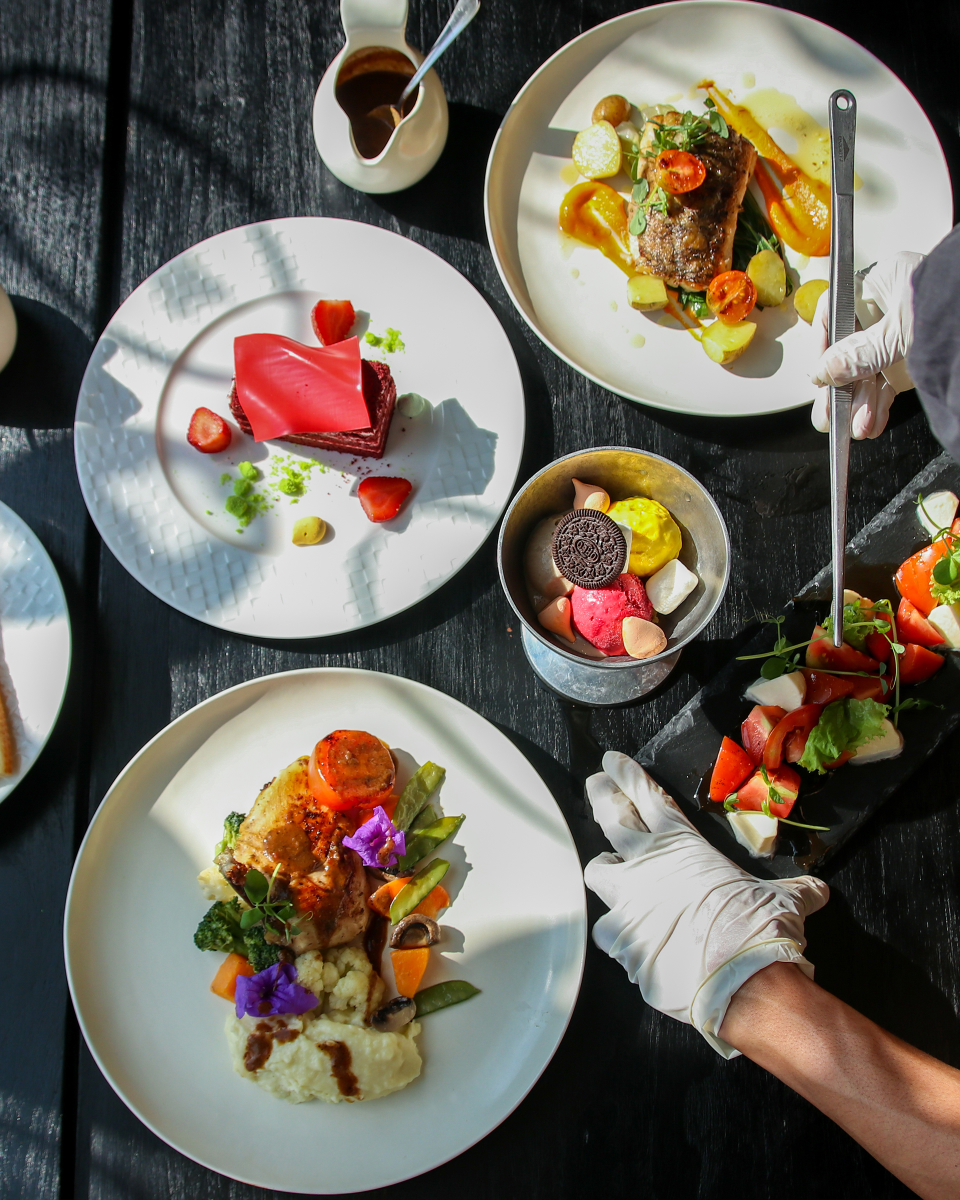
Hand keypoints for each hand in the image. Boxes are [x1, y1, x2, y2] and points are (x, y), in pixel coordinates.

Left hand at [584, 752, 828, 1057]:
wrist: (742, 982)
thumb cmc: (761, 931)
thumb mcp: (784, 900)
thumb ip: (795, 890)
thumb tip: (816, 890)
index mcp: (682, 845)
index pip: (649, 798)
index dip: (628, 777)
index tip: (612, 763)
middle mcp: (647, 866)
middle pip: (611, 820)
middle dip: (602, 798)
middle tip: (596, 786)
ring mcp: (628, 902)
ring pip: (598, 870)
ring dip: (605, 867)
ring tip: (609, 867)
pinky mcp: (621, 940)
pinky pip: (606, 929)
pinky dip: (616, 930)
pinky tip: (624, 935)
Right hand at [810, 251, 922, 438]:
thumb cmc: (952, 305)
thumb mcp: (898, 333)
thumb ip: (859, 354)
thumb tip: (823, 371)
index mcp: (880, 283)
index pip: (835, 312)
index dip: (824, 345)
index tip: (821, 374)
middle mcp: (887, 308)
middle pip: (850, 350)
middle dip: (843, 387)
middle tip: (832, 413)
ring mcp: (901, 335)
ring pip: (869, 372)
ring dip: (862, 402)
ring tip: (857, 427)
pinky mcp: (914, 359)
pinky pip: (888, 384)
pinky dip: (880, 405)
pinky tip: (872, 422)